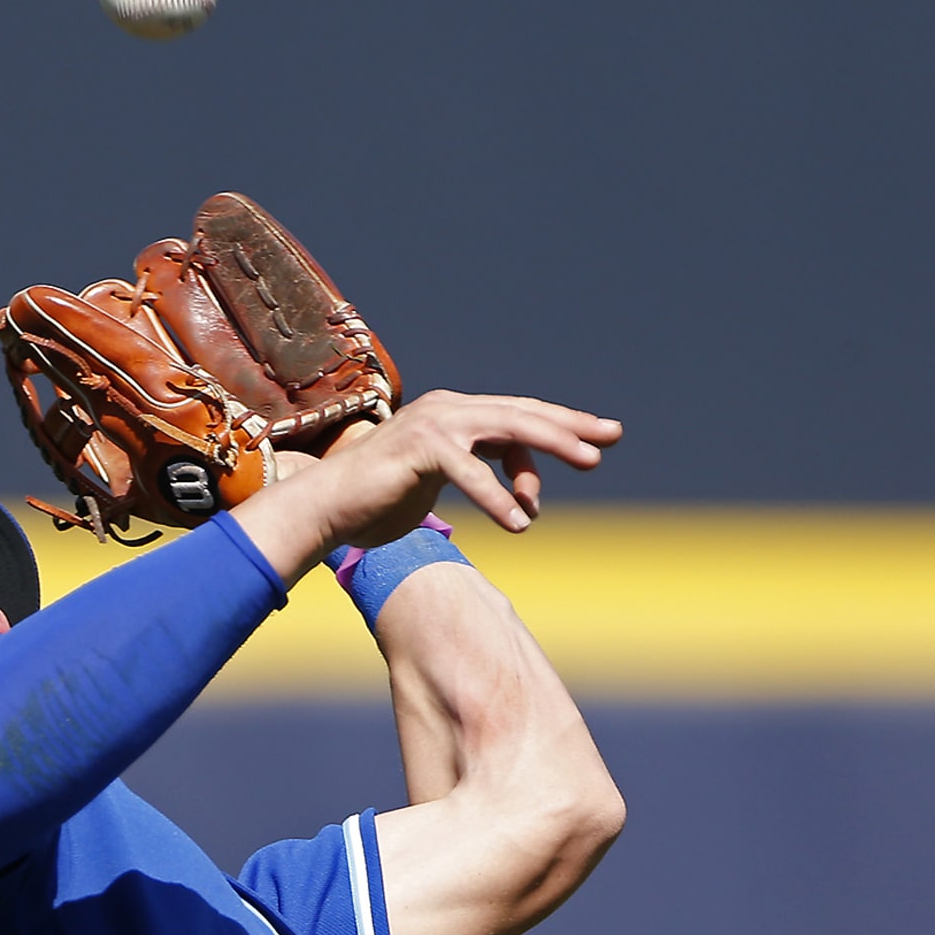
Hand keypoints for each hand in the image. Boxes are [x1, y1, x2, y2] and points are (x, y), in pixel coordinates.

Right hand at [235, 392, 621, 575]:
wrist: (324, 509)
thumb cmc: (376, 505)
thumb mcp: (437, 489)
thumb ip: (476, 481)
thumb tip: (524, 504)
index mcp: (452, 418)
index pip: (517, 417)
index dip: (561, 426)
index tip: (602, 436)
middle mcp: (447, 411)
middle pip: (521, 414)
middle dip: (570, 426)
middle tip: (610, 438)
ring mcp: (433, 424)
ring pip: (506, 428)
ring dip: (550, 446)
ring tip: (590, 464)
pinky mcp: (420, 447)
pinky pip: (470, 471)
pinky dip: (498, 496)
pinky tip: (520, 523)